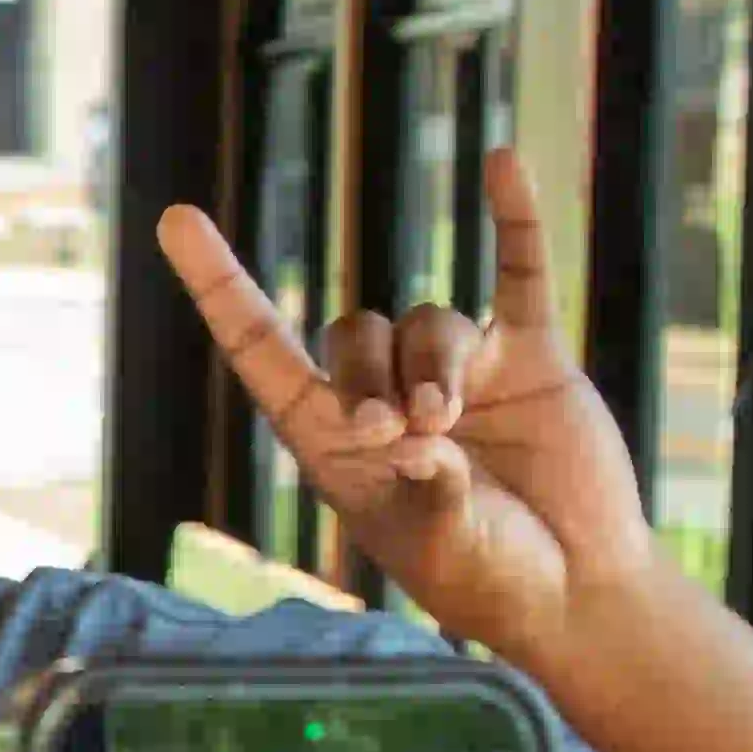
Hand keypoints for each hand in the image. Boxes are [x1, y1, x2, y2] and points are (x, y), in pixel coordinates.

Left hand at [156, 147, 657, 669]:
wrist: (576, 588)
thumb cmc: (492, 579)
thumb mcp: (445, 550)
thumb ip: (427, 498)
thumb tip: (420, 444)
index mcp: (334, 444)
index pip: (261, 349)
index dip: (220, 286)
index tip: (176, 219)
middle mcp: (389, 397)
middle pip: (355, 334)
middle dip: (372, 376)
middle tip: (406, 432)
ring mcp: (461, 371)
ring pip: (428, 322)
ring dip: (434, 364)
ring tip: (449, 422)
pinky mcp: (531, 358)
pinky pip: (518, 275)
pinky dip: (515, 222)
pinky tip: (505, 164)